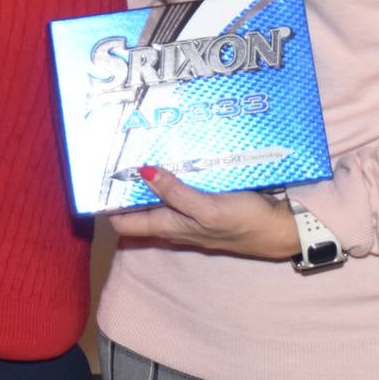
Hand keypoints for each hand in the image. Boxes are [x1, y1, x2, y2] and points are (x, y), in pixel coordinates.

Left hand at [106, 166, 300, 260]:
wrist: (281, 230)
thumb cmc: (244, 223)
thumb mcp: (207, 209)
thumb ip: (176, 193)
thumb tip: (144, 173)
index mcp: (170, 228)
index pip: (125, 224)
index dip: (108, 205)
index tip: (97, 178)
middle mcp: (176, 223)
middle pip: (140, 210)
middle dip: (127, 187)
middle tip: (115, 153)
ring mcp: (192, 214)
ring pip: (160, 198)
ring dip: (150, 179)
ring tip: (139, 149)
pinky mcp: (208, 203)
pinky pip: (182, 189)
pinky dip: (174, 175)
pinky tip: (176, 155)